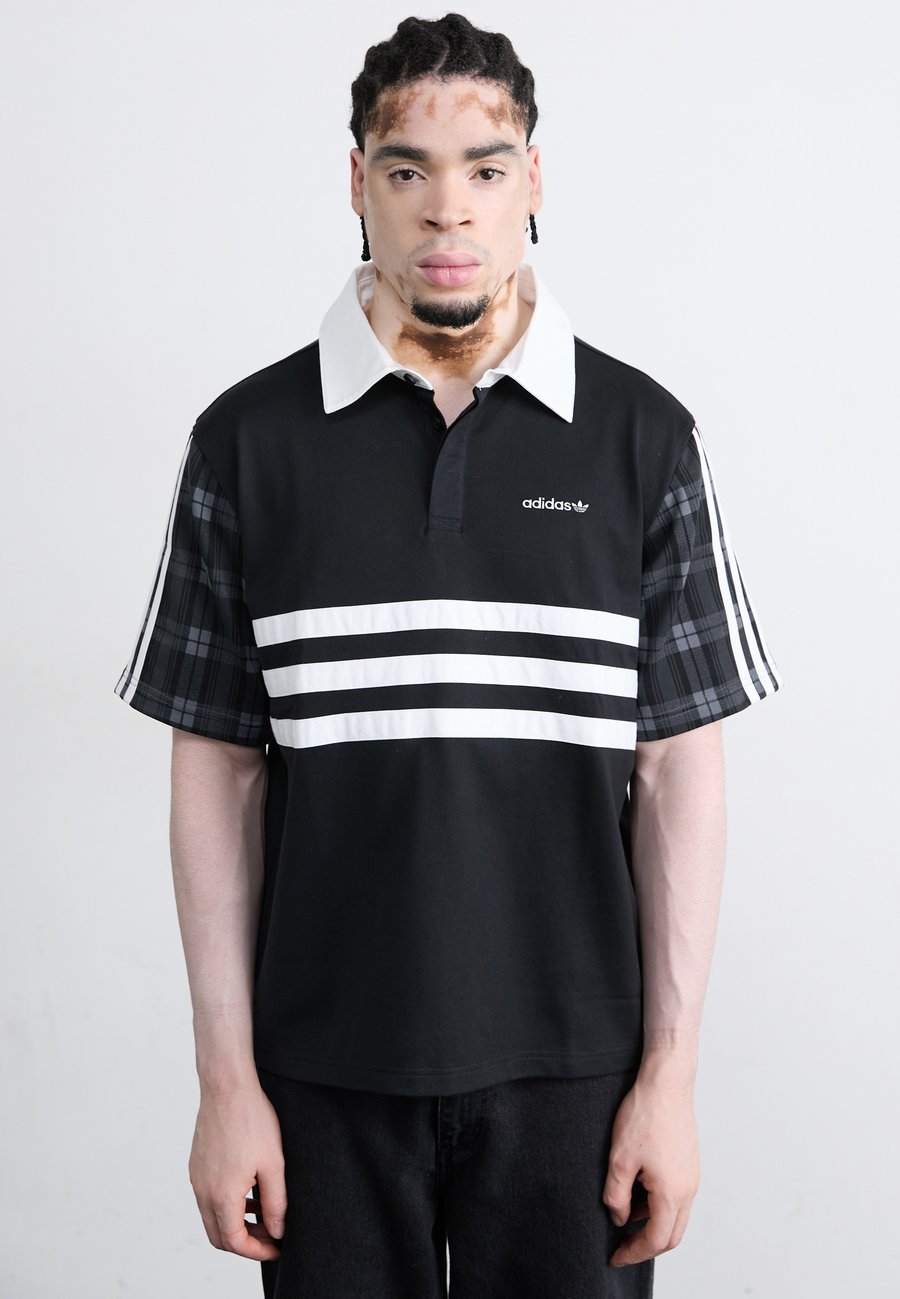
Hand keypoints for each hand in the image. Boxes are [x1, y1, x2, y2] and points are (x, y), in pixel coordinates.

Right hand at [188, 1078, 287, 1260]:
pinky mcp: (196, 1166)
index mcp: (222, 1195)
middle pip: (218, 1237)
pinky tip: (248, 1191)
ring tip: (263, 1214)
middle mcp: (203, 1191)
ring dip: (235, 1224)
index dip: (258, 1251)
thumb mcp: (273, 1163)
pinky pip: (207, 1198)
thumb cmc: (252, 1120)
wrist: (227, 1086)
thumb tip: (277, 1230)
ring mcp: (196, 1178)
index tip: (277, 1247)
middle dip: (245, 1243)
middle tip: (271, 1236)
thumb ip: (275, 1202)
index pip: (235, 1241)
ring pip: (211, 1218)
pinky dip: (226, 1206)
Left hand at [602, 1071, 699, 1266]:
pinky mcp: (689, 1162)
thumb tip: (620, 1218)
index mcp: (673, 1193)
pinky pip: (677, 1196)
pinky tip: (637, 1191)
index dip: (634, 1253)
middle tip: (622, 1247)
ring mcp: (692, 1175)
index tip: (615, 1257)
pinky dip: (659, 1205)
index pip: (656, 1240)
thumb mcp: (619, 1159)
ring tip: (625, 1216)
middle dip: (647, 1245)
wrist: (667, 1082)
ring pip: (676, 1215)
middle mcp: (689, 1189)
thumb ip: (617, 1196)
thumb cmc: (645, 1115)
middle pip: (672, 1235)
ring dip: (653, 1223)